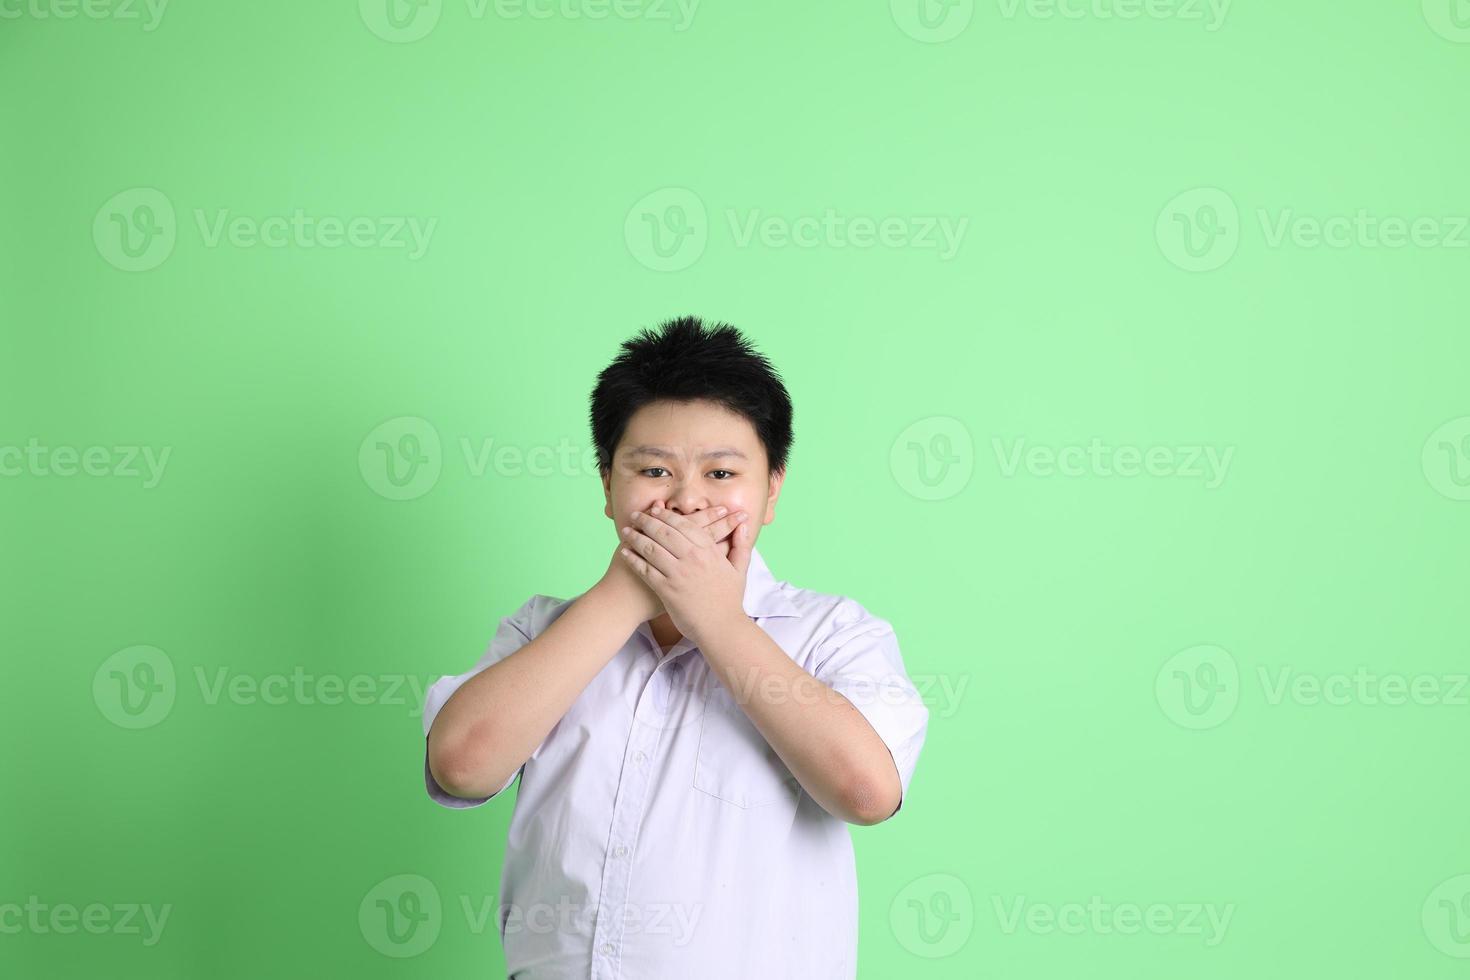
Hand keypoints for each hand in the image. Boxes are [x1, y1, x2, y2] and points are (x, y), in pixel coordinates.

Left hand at [596, 506, 744, 624]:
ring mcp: (678, 574)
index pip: (684, 525)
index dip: (667, 516)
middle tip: (635, 515)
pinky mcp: (666, 590)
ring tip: (626, 532)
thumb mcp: (740, 570)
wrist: (722, 628)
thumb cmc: (730, 601)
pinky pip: (645, 570)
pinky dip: (633, 560)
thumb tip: (744, 525)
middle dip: (647, 521)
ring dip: (636, 537)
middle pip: (664, 532)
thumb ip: (741, 545)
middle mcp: (692, 558)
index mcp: (709, 551)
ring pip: (652, 548)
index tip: (655, 510)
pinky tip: (625, 553)